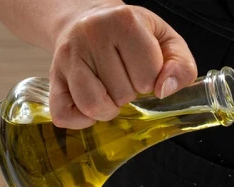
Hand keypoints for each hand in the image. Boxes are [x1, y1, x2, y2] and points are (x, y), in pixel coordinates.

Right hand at [49, 4, 197, 128]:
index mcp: (124, 21)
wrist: (89, 19)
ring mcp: (68, 56)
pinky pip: (65, 115)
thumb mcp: (167, 41)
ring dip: (110, 107)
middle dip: (131, 92)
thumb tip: (164, 90)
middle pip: (123, 93)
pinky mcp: (52, 77)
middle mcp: (91, 34)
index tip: (144, 68)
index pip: (149, 75)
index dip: (152, 80)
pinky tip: (92, 106)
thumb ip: (181, 66)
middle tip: (125, 74)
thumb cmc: (133, 35)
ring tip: (111, 90)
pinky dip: (82, 120)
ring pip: (94, 105)